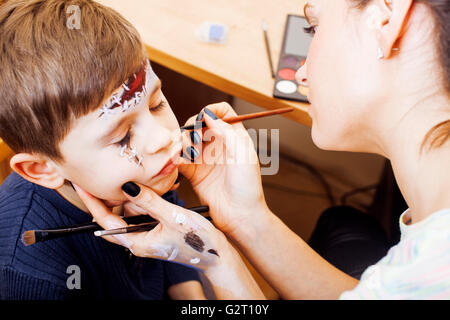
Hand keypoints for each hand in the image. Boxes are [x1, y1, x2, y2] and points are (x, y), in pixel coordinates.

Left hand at [74, 181, 225, 270]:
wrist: (217, 255)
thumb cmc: (198, 241)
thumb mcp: (172, 217)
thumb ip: (149, 201)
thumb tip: (127, 186)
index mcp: (137, 242)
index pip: (105, 222)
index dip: (92, 202)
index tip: (82, 186)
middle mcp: (139, 240)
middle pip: (115, 217)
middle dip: (110, 198)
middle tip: (104, 177)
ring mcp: (148, 236)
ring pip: (130, 214)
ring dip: (131, 198)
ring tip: (135, 180)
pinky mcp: (157, 231)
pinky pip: (143, 214)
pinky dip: (144, 202)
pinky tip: (151, 191)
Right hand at [179, 103, 270, 239]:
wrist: (240, 215)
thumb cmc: (248, 186)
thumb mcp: (242, 153)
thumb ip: (227, 131)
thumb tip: (208, 114)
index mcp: (234, 138)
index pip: (222, 113)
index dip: (212, 111)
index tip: (204, 118)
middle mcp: (219, 146)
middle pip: (199, 125)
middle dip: (193, 128)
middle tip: (195, 140)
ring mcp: (205, 159)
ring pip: (187, 140)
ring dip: (183, 142)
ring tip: (187, 153)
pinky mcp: (194, 173)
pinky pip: (180, 160)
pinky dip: (176, 158)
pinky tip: (178, 161)